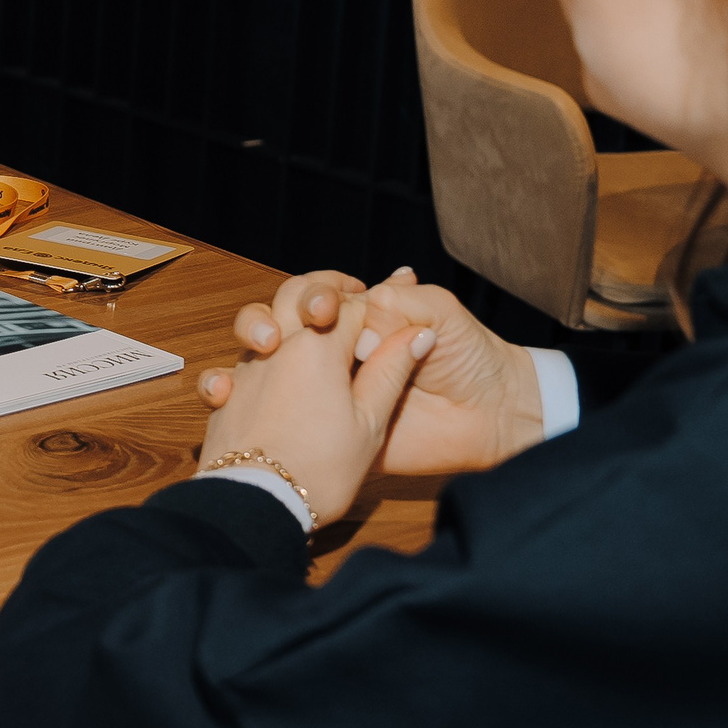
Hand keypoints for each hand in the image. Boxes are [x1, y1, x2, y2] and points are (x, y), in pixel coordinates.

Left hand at [196, 274, 430, 523]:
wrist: (257, 502)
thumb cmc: (321, 467)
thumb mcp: (370, 422)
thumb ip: (391, 371)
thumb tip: (417, 334)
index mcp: (318, 347)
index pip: (352, 307)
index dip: (373, 309)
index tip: (386, 319)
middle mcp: (277, 346)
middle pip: (297, 293)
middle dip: (325, 288)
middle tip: (349, 296)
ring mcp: (245, 368)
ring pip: (258, 319)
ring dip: (281, 316)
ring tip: (304, 329)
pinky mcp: (226, 393)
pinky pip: (231, 361)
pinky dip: (245, 360)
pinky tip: (257, 371)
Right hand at [198, 268, 542, 474]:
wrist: (492, 414)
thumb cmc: (469, 355)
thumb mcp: (438, 311)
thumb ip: (396, 302)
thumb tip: (354, 320)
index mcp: (357, 318)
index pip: (313, 297)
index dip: (309, 296)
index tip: (325, 309)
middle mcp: (335, 352)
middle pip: (279, 324)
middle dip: (269, 319)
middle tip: (286, 334)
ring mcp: (327, 391)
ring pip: (267, 366)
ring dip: (251, 352)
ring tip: (266, 352)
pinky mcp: (332, 430)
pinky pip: (282, 419)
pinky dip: (250, 403)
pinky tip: (235, 394)